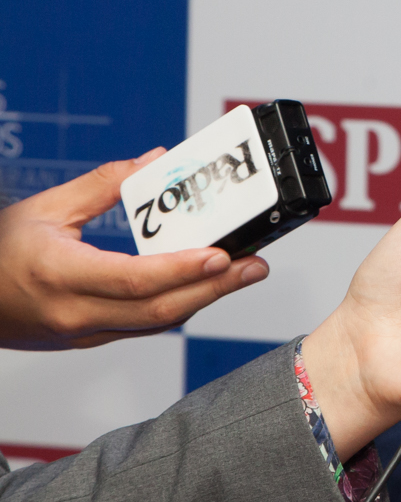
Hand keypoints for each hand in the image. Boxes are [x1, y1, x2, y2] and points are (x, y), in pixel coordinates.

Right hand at [0, 151, 268, 348]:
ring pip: (154, 323)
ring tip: (241, 273)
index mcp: (60, 274)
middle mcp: (73, 312)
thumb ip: (101, 184)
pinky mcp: (83, 340)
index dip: (184, 270)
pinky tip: (201, 288)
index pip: (136, 280)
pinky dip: (175, 308)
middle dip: (215, 288)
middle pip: (158, 309)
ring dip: (203, 299)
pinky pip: (139, 327)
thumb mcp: (44, 208)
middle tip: (255, 265)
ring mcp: (79, 333)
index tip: (222, 255)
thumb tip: (153, 161)